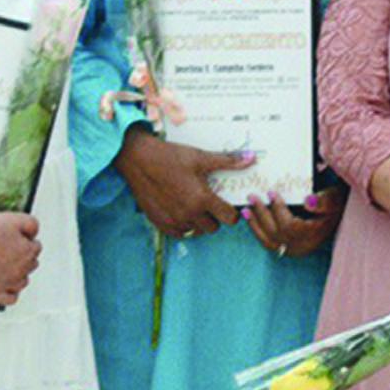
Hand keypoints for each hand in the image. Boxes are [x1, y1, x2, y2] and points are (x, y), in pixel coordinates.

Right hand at [0, 213, 41, 305]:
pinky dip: (11, 293)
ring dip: (19, 273)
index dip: (26, 240)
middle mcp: (20, 270)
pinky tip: (8, 285)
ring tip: (6, 263)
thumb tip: (34, 236)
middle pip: (32, 264)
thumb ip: (33, 225)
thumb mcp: (17, 218)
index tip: (15, 238)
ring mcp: (7, 282)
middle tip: (8, 248)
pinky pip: (10, 299)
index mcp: (28, 253)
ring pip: (23, 281)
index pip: (37, 247)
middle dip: (23, 255)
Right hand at [114, 125, 250, 236]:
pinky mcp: (159, 223)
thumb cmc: (170, 157)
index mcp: (201, 199)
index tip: (229, 204)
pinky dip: (184, 225)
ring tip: (195, 205)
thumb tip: (251, 158)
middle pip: (213, 227)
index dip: (232, 212)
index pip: (229, 218)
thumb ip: (227, 161)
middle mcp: (188, 214)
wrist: (138, 160)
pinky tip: (182, 210)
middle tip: (211, 203)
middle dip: (215, 217)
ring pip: (196, 231)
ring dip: (199, 222)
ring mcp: (173, 220)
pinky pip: (179, 233)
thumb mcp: (201, 157)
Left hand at [244, 186, 346, 258]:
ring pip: (270, 242)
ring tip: (246, 210)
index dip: (278, 210)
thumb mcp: (334, 197)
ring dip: (256, 225)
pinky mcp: (288, 248)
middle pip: (276, 234)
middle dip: (262, 214)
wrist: (337, 211)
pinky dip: (258, 231)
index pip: (290, 226)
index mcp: (314, 235)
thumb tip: (307, 201)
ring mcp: (295, 249)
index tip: (271, 193)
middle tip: (252, 197)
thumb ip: (322, 200)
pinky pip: (269, 243)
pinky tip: (251, 219)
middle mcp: (303, 246)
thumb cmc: (335, 202)